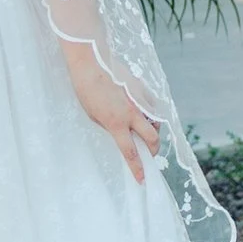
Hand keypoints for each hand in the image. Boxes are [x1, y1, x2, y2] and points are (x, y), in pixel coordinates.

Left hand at [62, 40, 162, 182]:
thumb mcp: (93, 115)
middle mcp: (131, 114)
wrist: (90, 62)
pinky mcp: (142, 87)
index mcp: (116, 124)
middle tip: (149, 153)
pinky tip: (143, 111)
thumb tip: (119, 131)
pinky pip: (152, 105)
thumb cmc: (86, 90)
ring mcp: (139, 100)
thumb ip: (109, 126)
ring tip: (146, 130)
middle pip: (152, 138)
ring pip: (156, 121)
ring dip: (153, 129)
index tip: (142, 179)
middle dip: (153, 150)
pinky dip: (151, 112)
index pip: (130, 152)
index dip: (137, 168)